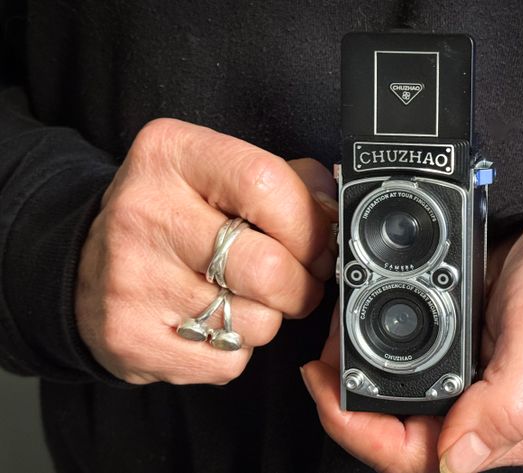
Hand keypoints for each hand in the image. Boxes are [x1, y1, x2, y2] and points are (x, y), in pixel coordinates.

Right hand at [76, 118, 336, 383]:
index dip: (310, 225)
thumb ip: (285, 180)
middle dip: (302, 285)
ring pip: (256, 322)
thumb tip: (334, 210)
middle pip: (269, 267)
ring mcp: (132, 281)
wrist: (82, 263)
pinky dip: (236, 348)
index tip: (318, 243)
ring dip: (269, 318)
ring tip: (243, 298)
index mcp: (170, 156)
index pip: (268, 184)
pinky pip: (228, 359)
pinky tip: (211, 322)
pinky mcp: (131, 338)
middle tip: (296, 281)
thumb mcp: (215, 172)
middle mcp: (144, 214)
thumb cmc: (169, 215)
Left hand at [301, 218, 522, 471]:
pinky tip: (357, 321)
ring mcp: (462, 385)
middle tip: (324, 354)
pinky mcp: (450, 353)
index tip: (326, 387)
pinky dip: (369, 343)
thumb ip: (507, 407)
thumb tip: (452, 460)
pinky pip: (398, 363)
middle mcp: (477, 416)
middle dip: (346, 399)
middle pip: (392, 433)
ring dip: (353, 370)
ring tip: (336, 331)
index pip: (416, 459)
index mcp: (502, 430)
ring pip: (390, 399)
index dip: (361, 433)